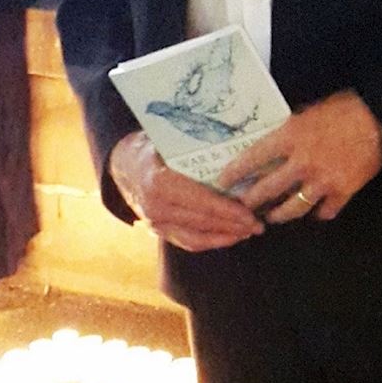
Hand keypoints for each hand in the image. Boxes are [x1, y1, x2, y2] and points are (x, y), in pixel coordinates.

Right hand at [109, 130, 263, 250]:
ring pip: (196, 237)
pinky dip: (211, 241)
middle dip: (232, 225)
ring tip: (249, 231)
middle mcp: (155, 207)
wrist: (122, 165)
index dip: (226, 210)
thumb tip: (234, 142)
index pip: (199, 201)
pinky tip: (231, 236)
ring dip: (225, 237)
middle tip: (259, 224)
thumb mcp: (167, 140)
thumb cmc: (151, 147)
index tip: (250, 213)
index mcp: (158, 182)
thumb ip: (194, 146)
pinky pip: (187, 242)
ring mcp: (155, 223)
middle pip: (201, 221)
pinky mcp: (158, 232)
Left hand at [218, 90, 381, 224]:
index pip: (253, 158)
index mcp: (291, 136)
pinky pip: (323, 212)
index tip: (222, 182)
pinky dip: (317, 213)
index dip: (234, 172)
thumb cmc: (344, 108)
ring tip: (272, 216)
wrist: (380, 117)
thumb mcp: (309, 112)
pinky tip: (313, 212)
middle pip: (267, 191)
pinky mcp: (342, 192)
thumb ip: (291, 131)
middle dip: (250, 202)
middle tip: (242, 207)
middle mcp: (302, 162)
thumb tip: (274, 145)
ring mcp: (322, 181)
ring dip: (278, 214)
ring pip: (291, 209)